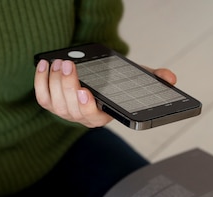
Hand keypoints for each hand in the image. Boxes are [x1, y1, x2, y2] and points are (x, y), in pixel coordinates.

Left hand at [34, 59, 176, 127]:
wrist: (96, 80)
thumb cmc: (115, 83)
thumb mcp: (135, 80)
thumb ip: (153, 78)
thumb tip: (170, 78)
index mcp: (103, 115)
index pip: (94, 117)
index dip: (88, 107)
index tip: (85, 92)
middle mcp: (83, 118)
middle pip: (72, 109)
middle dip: (68, 85)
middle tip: (68, 65)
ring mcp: (67, 113)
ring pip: (56, 104)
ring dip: (55, 82)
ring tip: (59, 63)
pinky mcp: (52, 104)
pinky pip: (43, 98)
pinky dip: (41, 82)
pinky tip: (45, 65)